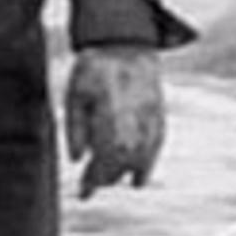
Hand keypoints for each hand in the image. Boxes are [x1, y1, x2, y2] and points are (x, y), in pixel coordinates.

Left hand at [64, 47, 164, 198]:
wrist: (124, 43)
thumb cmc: (94, 69)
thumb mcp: (75, 94)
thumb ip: (75, 128)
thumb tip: (77, 160)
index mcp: (111, 109)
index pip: (105, 154)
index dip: (94, 178)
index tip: (83, 192)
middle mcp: (135, 115)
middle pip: (125, 159)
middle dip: (109, 176)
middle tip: (92, 183)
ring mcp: (151, 114)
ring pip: (144, 155)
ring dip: (129, 174)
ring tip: (113, 181)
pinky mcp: (160, 113)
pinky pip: (156, 145)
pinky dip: (148, 164)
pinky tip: (138, 176)